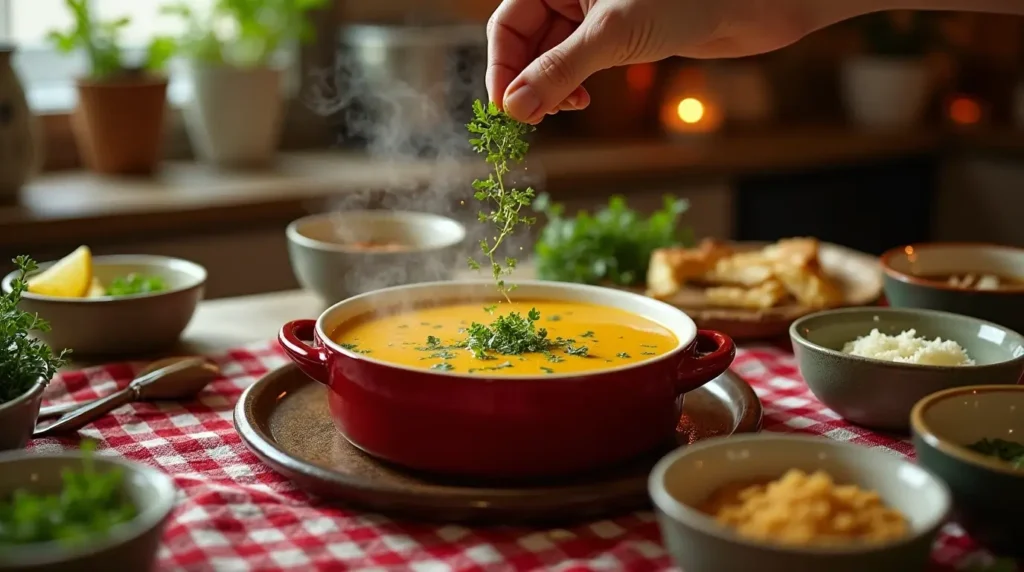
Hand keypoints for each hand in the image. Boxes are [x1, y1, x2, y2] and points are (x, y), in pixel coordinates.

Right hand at [486, 0, 830, 123]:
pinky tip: (582, 101)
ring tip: (565, 110)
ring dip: (550, 88)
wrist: (752, 3)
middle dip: (527, 82)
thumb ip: (559, 70)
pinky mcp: (618, 33)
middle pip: (525, 42)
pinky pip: (577, 62)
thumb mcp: (612, 34)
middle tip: (537, 118)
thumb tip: (514, 106)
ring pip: (551, 56)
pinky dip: (573, 86)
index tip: (506, 110)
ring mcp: (594, 14)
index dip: (501, 68)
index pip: (507, 24)